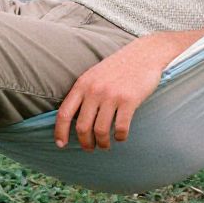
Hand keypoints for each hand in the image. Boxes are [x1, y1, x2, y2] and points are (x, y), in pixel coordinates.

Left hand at [53, 29, 203, 150]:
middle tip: (90, 148)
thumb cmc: (118, 67)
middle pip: (82, 127)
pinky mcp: (129, 100)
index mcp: (82, 85)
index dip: (60, 131)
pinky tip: (121, 136)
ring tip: (105, 145)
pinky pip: (120, 128)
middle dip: (85, 143)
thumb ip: (84, 93)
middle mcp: (94, 90)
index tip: (61, 144)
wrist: (144, 54)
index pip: (64, 113)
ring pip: (100, 131)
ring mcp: (111, 95)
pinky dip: (120, 137)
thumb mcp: (94, 75)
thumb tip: (74, 119)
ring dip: (103, 143)